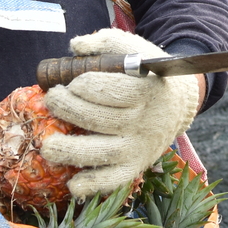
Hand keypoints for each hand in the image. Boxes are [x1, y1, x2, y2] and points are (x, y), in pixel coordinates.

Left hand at [40, 29, 199, 198]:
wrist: (180, 104)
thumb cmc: (148, 74)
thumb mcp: (135, 49)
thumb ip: (105, 42)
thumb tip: (75, 46)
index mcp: (144, 90)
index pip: (106, 89)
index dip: (80, 85)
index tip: (70, 83)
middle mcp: (142, 121)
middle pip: (97, 119)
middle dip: (68, 109)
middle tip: (52, 100)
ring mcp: (139, 147)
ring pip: (101, 153)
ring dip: (71, 151)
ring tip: (47, 145)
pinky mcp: (136, 166)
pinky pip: (113, 180)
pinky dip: (92, 185)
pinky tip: (72, 184)